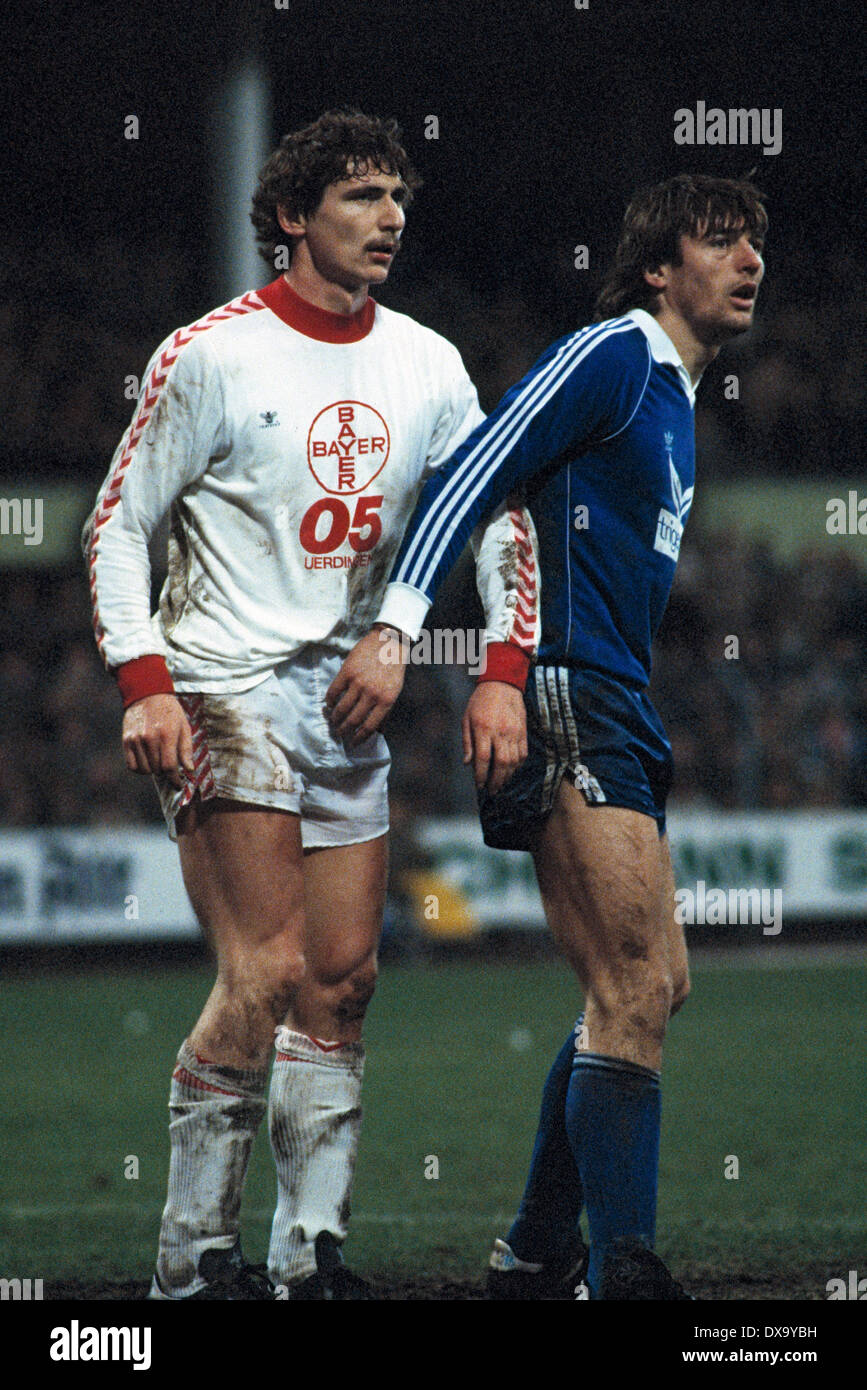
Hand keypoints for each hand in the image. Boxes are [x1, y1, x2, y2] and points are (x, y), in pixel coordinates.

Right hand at [122, 693, 194, 789]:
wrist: (147, 693)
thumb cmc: (170, 711)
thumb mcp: (184, 726)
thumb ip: (186, 749)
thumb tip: (189, 769)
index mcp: (167, 735)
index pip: (169, 766)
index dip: (175, 779)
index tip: (179, 784)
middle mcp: (149, 738)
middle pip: (157, 769)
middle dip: (166, 772)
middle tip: (170, 766)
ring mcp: (136, 740)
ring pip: (144, 770)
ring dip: (153, 770)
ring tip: (158, 760)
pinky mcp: (126, 740)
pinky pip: (131, 765)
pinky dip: (140, 768)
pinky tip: (147, 761)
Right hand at [325, 625, 408, 742]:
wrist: (389, 642)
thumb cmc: (393, 668)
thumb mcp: (395, 692)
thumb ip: (387, 712)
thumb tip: (379, 732)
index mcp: (386, 701)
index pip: (369, 726)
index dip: (359, 738)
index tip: (352, 743)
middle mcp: (372, 694)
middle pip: (353, 720)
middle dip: (344, 730)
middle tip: (339, 733)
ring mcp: (358, 682)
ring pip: (341, 708)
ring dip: (334, 718)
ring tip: (332, 721)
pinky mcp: (347, 672)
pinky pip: (333, 691)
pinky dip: (329, 700)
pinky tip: (328, 704)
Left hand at [462, 681, 527, 793]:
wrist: (502, 684)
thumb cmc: (480, 702)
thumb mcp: (466, 719)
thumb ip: (467, 742)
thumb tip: (467, 764)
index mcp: (483, 728)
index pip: (482, 758)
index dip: (481, 775)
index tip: (479, 785)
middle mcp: (500, 732)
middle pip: (501, 763)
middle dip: (496, 781)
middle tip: (492, 791)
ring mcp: (514, 732)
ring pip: (513, 761)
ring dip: (507, 776)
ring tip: (501, 784)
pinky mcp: (523, 732)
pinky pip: (523, 754)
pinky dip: (517, 766)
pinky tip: (511, 771)